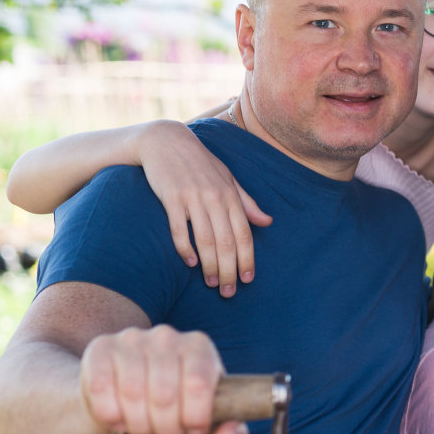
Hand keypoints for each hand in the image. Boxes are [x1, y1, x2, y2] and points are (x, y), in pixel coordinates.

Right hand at [79, 325, 247, 433]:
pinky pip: (101, 390)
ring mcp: (132, 338)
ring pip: (132, 393)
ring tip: (145, 431)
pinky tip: (120, 422)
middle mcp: (167, 336)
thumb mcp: (206, 423)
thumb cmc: (175, 409)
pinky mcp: (100, 348)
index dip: (195, 419)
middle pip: (165, 394)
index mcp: (200, 347)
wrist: (125, 398)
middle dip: (166, 428)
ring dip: (138, 425)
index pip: (199, 384)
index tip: (192, 431)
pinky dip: (111, 416)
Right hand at [139, 120, 271, 297]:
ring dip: (210, 266)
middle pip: (226, 242)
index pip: (244, 234)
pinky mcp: (171, 199)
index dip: (247, 259)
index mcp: (231, 196)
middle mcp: (215, 199)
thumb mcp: (227, 179)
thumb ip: (246, 202)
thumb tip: (267, 222)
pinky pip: (179, 229)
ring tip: (211, 284)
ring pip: (205, 240)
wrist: (165, 141)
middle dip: (229, 270)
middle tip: (228, 292)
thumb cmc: (200, 163)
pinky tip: (191, 264)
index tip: (247, 279)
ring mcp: (192, 199)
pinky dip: (186, 248)